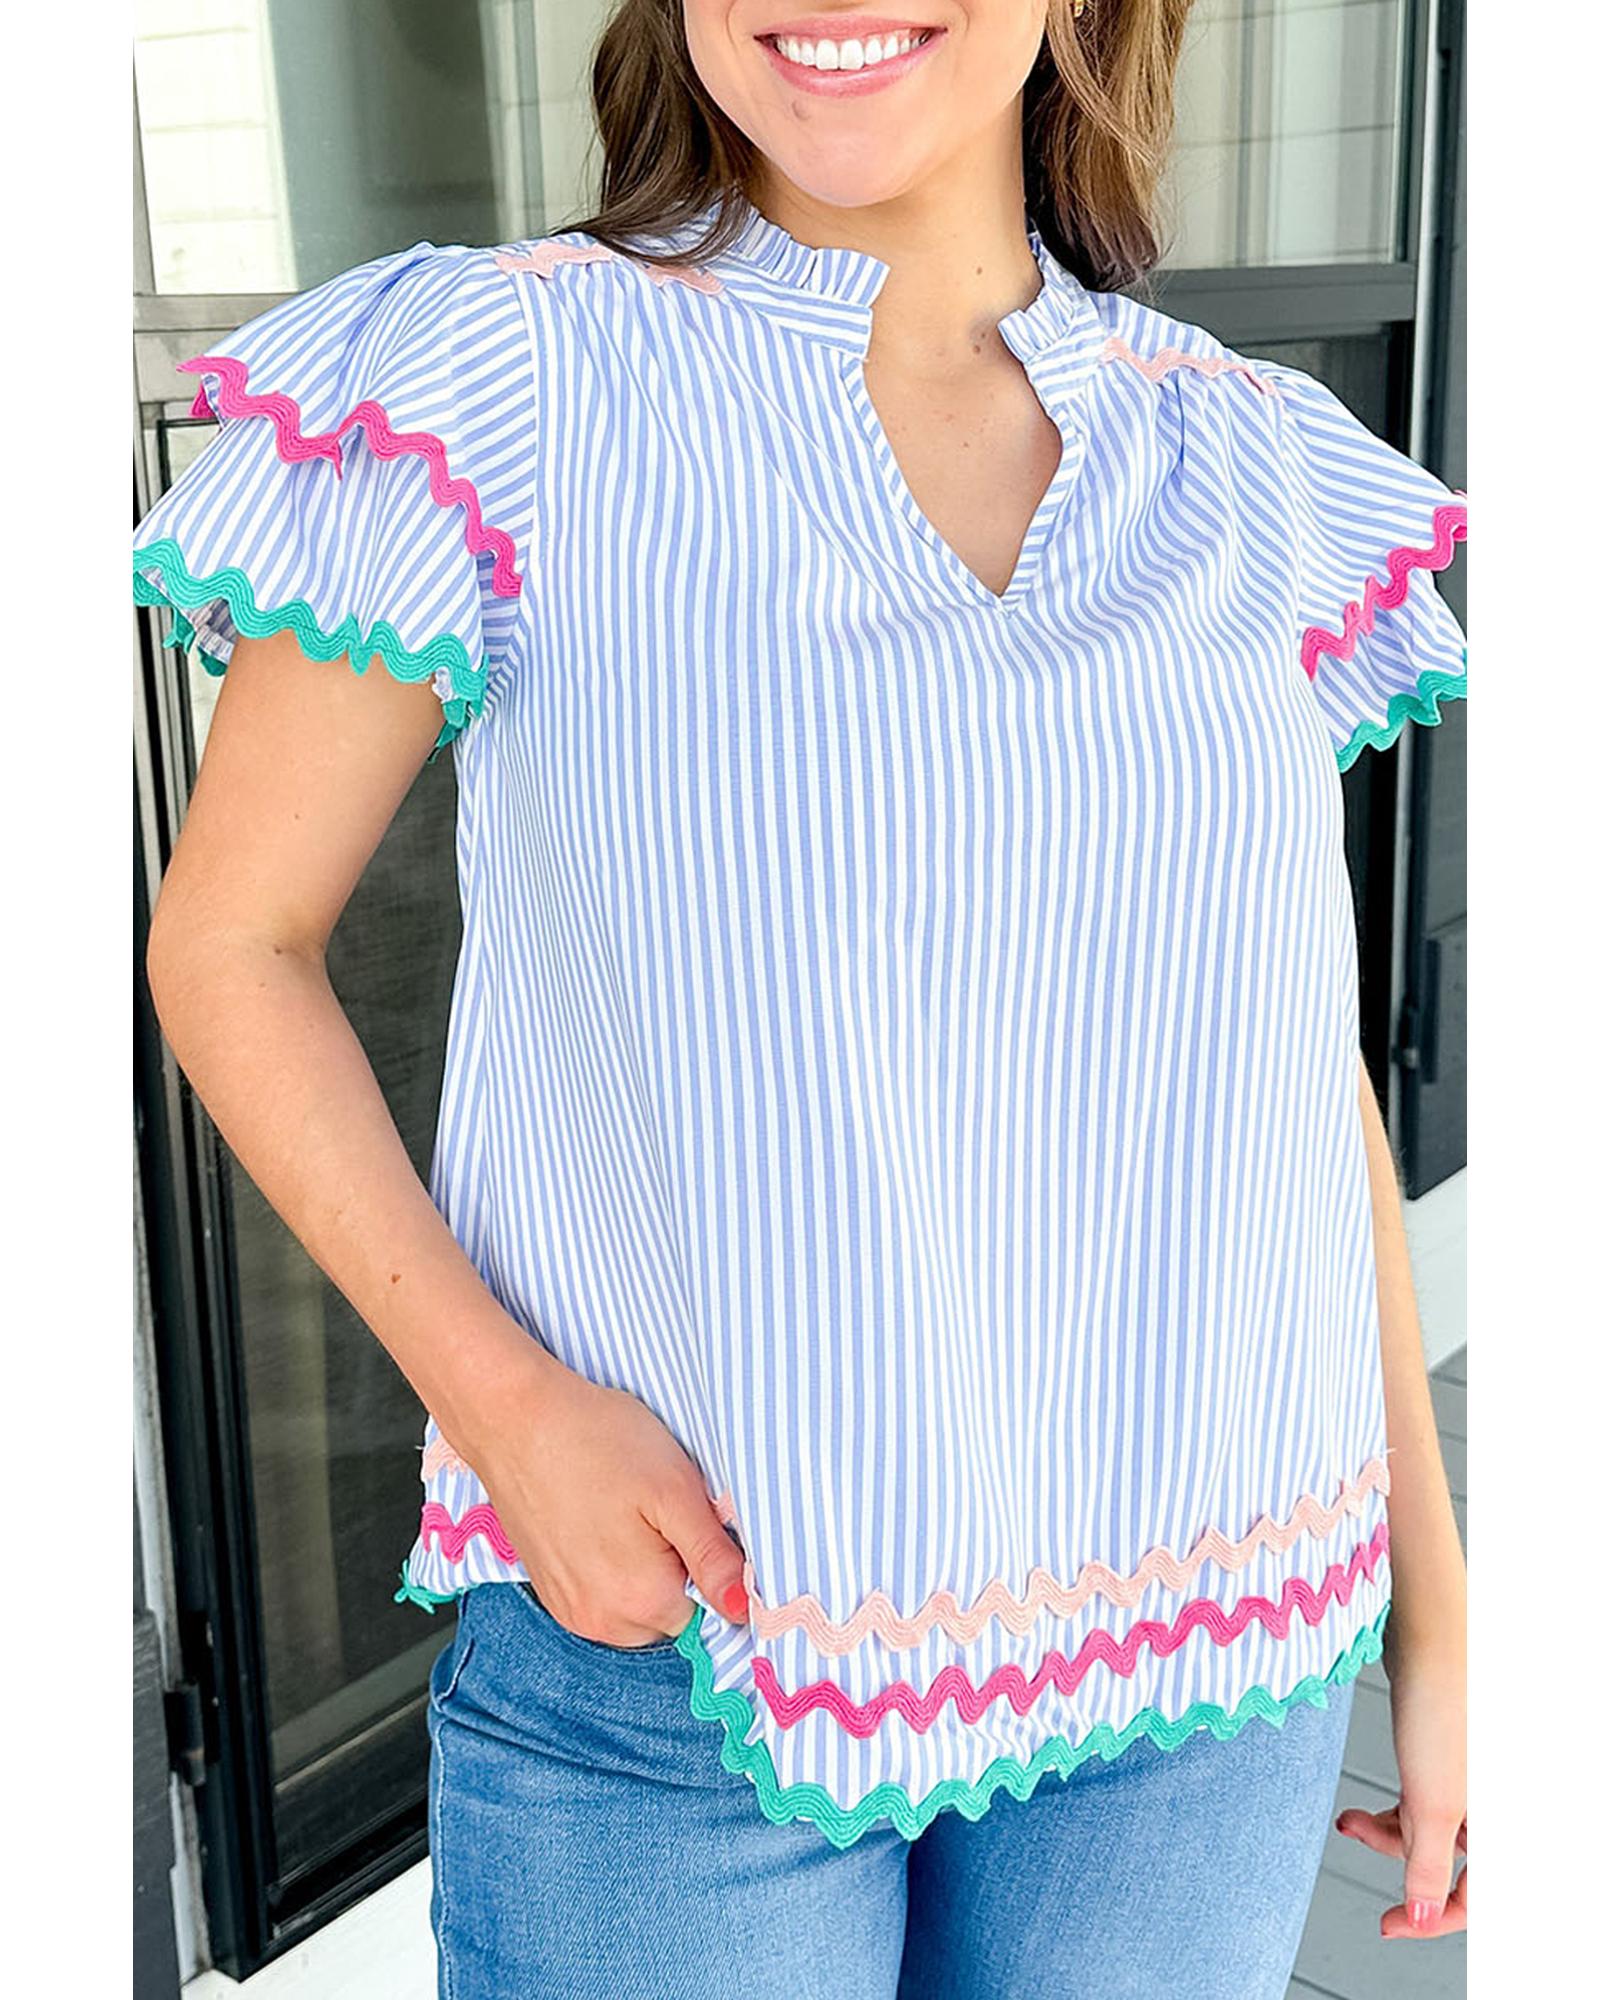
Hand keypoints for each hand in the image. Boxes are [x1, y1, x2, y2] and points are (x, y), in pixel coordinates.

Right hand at [456, 1348, 749, 1646]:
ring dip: (640, 1570)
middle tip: (654, 1508)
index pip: (709, 1609)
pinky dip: (607, 1567)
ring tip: (624, 1510)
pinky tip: (598, 1518)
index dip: (707, 1561)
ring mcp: (568, 1609)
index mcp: (641, 1600)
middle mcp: (600, 1622)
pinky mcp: (548, 1590)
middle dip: (674, 1568)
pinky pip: (598, 1597)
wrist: (514, 1417)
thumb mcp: (675, 1489)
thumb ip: (714, 1556)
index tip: (688, 1519)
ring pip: (633, 1607)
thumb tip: (746, 1608)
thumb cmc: (596, 1440)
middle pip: (669, 1614)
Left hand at [1336, 1624, 1466, 1939]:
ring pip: (1431, 1829)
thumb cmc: (1440, 1711)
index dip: (1436, 1918)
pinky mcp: (1445, 1753)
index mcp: (1502, 1822)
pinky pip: (1422, 1800)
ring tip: (1348, 1823)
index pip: (1478, 1896)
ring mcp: (1469, 1777)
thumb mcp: (1430, 1801)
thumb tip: (1423, 1918)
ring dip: (1389, 1834)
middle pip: (1453, 1863)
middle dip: (1403, 1865)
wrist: (1427, 1636)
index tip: (1389, 1925)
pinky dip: (1392, 1809)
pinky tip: (1359, 1811)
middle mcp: (1491, 1803)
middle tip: (1362, 1861)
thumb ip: (1428, 1865)